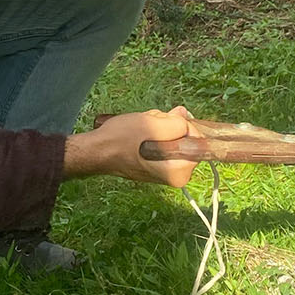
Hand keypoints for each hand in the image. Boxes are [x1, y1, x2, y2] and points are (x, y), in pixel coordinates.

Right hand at [63, 107, 197, 187]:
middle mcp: (176, 176)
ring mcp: (166, 169)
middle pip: (185, 138)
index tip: (164, 123)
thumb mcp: (152, 125)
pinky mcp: (157, 162)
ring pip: (173, 136)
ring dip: (159, 126)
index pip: (197, 141)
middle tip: (150, 125)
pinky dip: (154, 132)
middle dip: (169, 126)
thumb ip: (177, 123)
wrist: (97, 151)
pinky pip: (164, 141)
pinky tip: (139, 131)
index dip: (182, 125)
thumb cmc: (122, 140)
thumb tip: (185, 118)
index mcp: (179, 172)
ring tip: (141, 129)